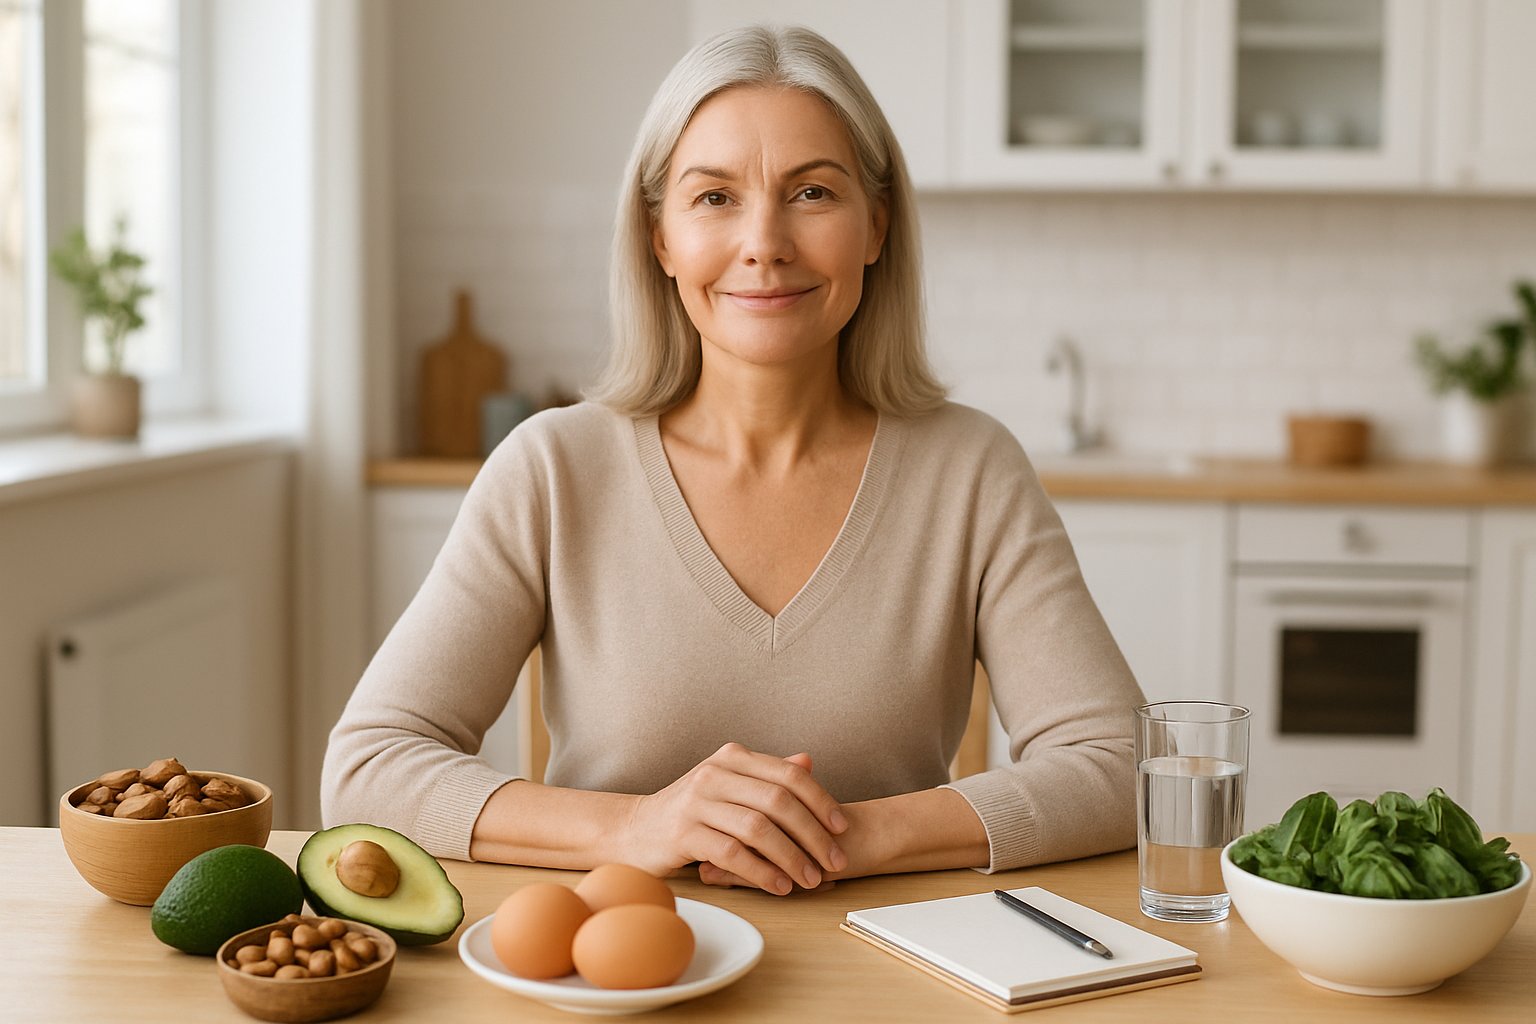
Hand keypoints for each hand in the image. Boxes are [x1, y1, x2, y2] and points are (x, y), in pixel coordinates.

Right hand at [622, 743, 848, 894]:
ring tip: (810, 879)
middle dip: (813, 834)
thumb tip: (809, 762)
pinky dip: (762, 872)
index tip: (842, 828)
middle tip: (834, 861)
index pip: (788, 774)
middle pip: (779, 800)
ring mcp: (697, 801)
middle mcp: (715, 773)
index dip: (821, 801)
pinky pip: (733, 853)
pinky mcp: (683, 833)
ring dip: (791, 858)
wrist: (634, 830)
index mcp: (732, 757)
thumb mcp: (730, 786)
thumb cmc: (691, 811)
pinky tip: (779, 886)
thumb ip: (767, 775)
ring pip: (758, 828)